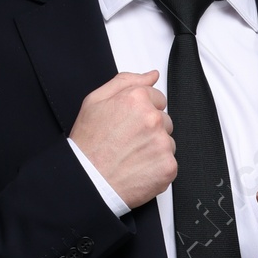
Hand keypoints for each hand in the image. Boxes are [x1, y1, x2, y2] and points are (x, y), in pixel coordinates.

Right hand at [69, 70, 175, 207]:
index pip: (157, 98)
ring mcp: (162, 144)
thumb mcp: (95, 101)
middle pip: (164, 120)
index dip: (141, 112)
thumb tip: (151, 75)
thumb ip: (126, 82)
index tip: (129, 125)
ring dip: (155, 149)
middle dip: (150, 130)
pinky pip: (170, 163)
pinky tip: (138, 169)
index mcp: (136, 99)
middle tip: (127, 143)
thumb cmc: (88, 144)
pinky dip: (157, 168)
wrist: (88, 182)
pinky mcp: (168, 166)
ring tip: (131, 157)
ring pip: (168, 142)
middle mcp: (152, 119)